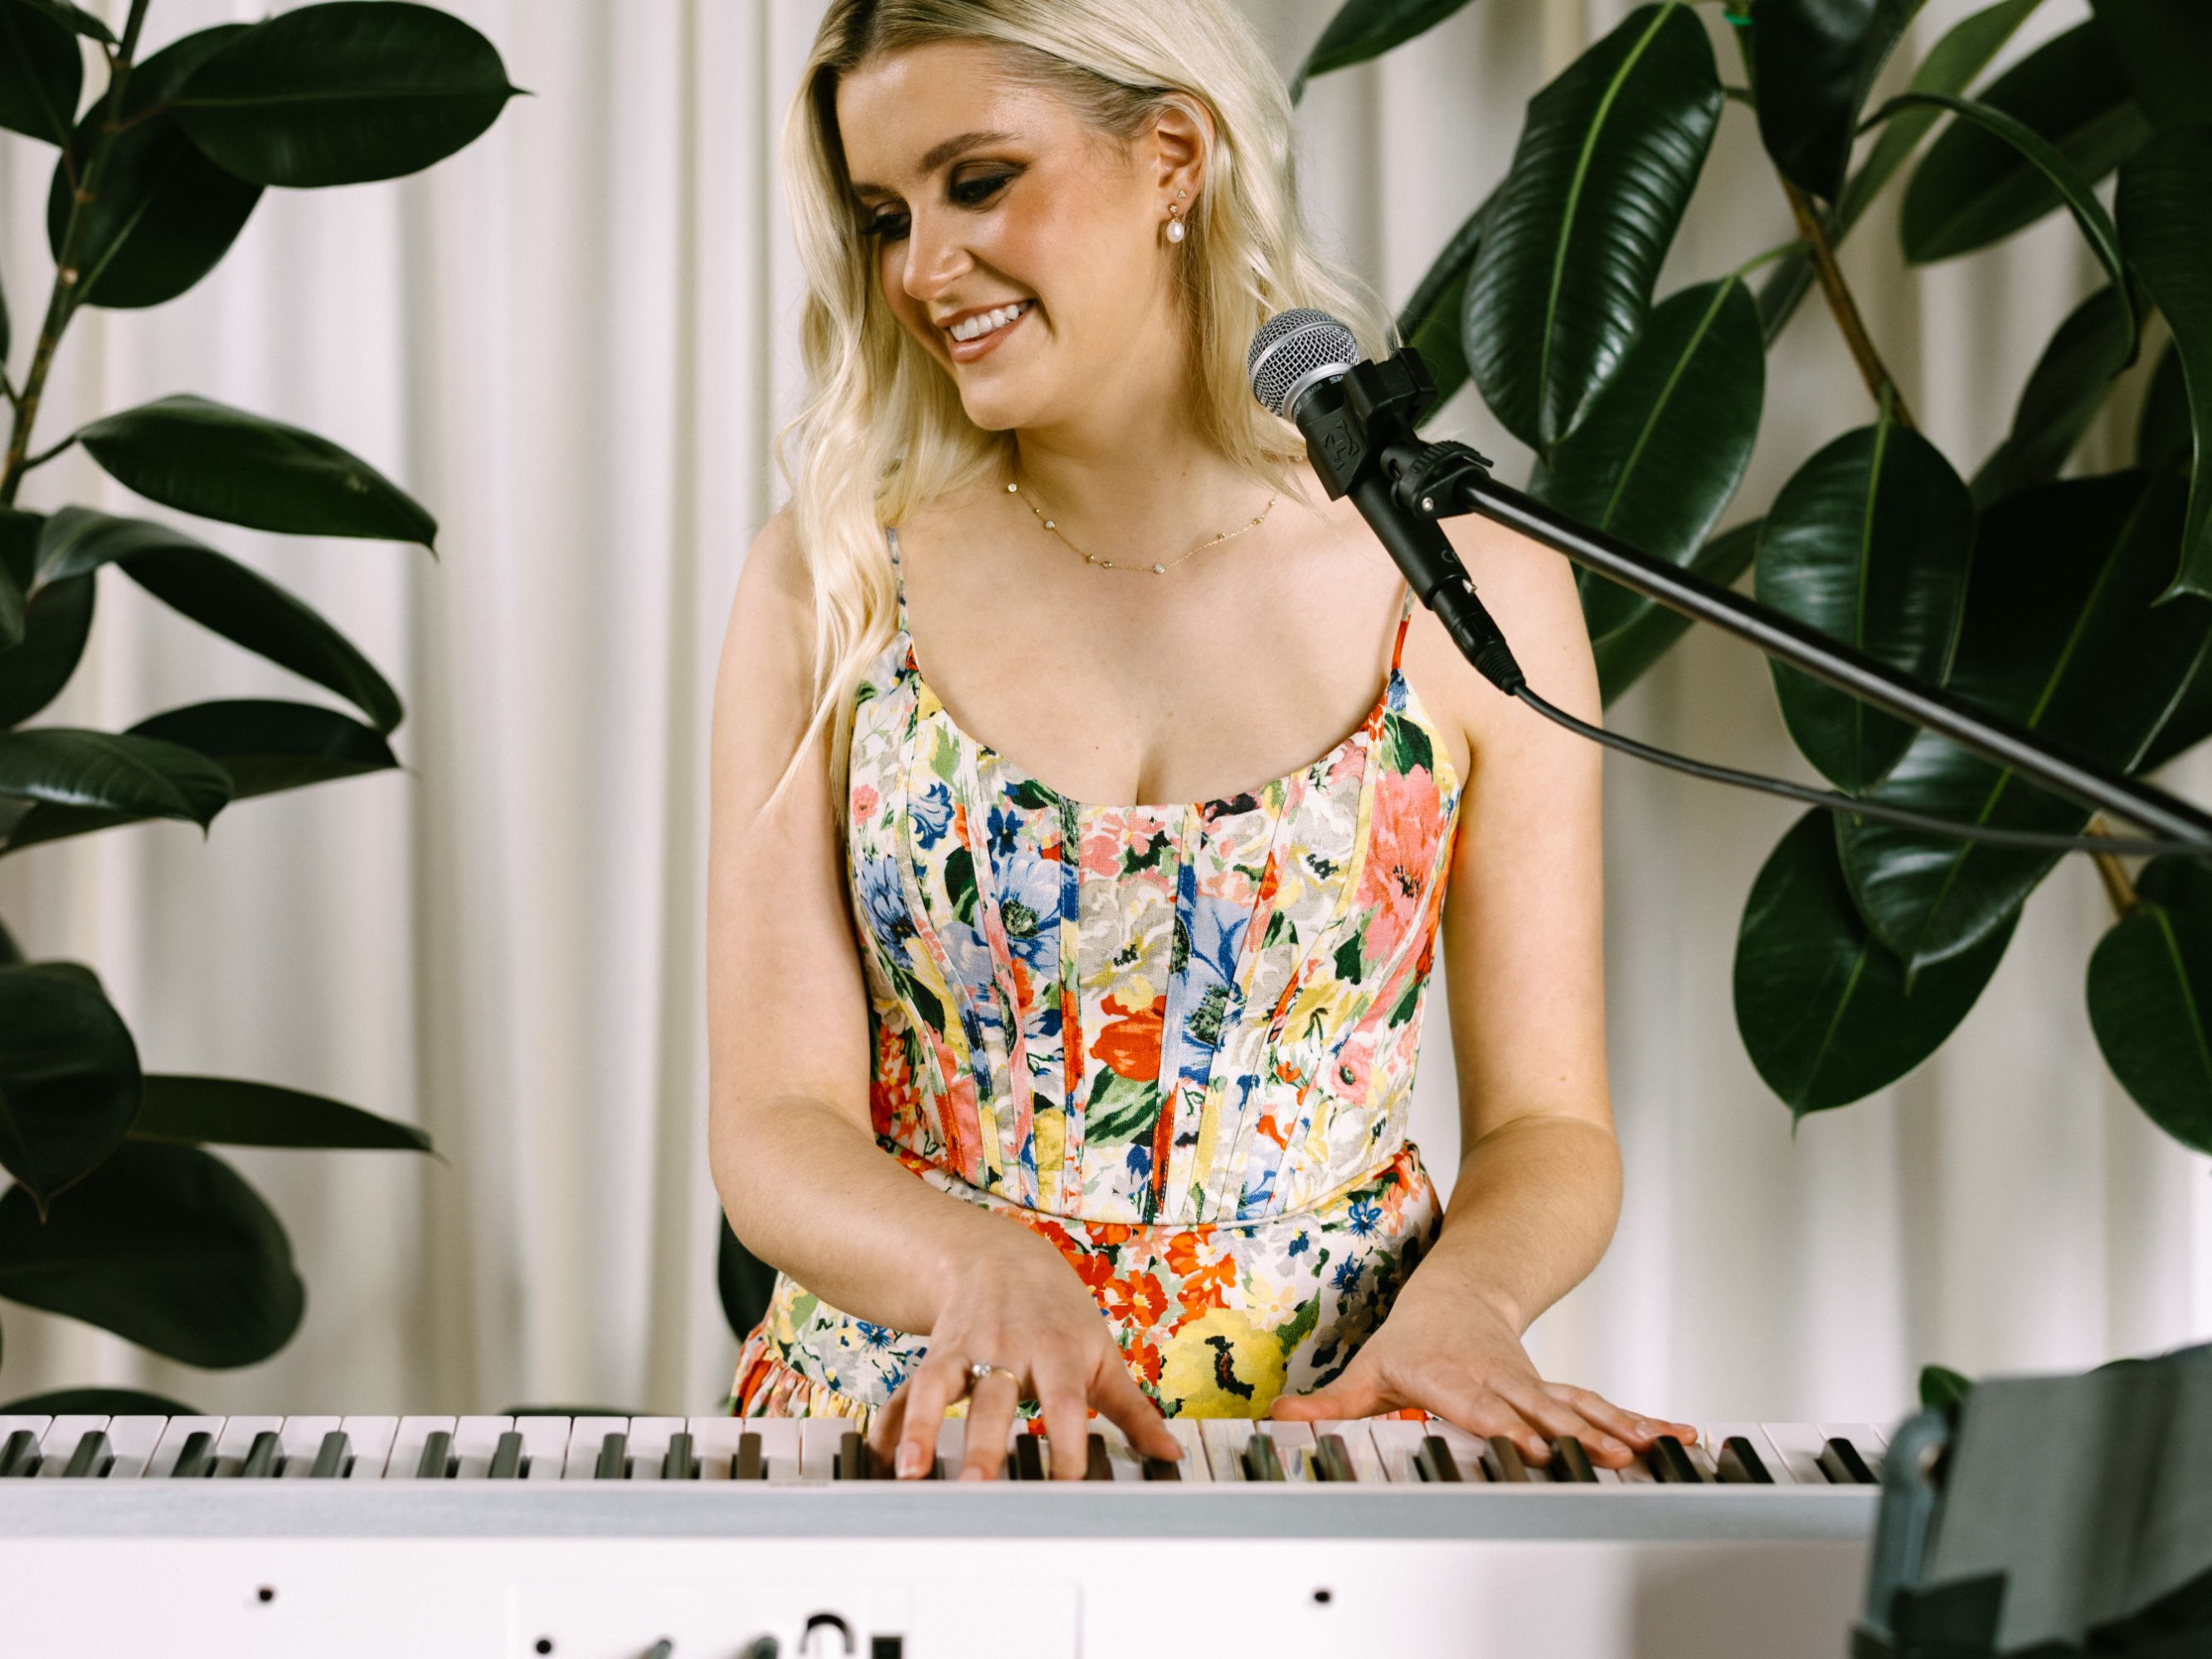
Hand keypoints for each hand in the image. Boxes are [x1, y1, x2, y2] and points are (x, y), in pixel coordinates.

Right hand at [866, 1225, 1184, 1480]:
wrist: (1000, 1257)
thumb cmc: (1058, 1315)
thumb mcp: (1101, 1353)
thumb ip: (1132, 1410)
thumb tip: (1169, 1454)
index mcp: (1058, 1353)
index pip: (1064, 1402)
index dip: (1065, 1444)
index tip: (1067, 1487)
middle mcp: (1010, 1350)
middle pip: (997, 1396)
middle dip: (985, 1440)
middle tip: (977, 1485)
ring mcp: (968, 1351)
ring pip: (943, 1387)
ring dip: (925, 1428)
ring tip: (912, 1471)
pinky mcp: (937, 1356)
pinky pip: (912, 1389)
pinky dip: (895, 1423)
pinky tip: (883, 1459)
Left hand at [1268, 1281, 1696, 1470]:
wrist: (1460, 1293)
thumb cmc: (1414, 1338)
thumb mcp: (1370, 1368)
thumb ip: (1334, 1404)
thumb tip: (1282, 1420)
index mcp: (1454, 1377)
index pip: (1481, 1405)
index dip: (1506, 1425)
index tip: (1530, 1444)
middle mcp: (1501, 1380)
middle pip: (1542, 1409)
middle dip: (1576, 1435)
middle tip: (1610, 1457)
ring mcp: (1534, 1385)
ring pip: (1581, 1408)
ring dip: (1620, 1430)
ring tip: (1656, 1452)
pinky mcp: (1557, 1392)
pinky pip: (1601, 1409)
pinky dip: (1639, 1424)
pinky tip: (1676, 1439)